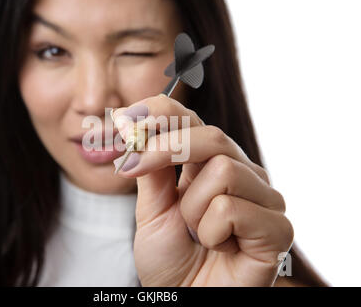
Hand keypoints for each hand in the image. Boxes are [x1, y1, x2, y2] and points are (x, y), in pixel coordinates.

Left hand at [112, 94, 293, 286]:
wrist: (183, 302)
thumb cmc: (169, 260)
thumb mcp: (151, 210)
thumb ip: (152, 170)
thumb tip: (138, 127)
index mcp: (210, 164)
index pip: (191, 120)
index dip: (158, 112)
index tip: (122, 120)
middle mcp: (242, 173)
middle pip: (211, 135)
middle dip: (165, 149)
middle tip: (132, 168)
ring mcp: (263, 199)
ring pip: (223, 171)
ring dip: (192, 209)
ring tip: (196, 234)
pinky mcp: (277, 228)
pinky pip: (232, 208)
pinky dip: (211, 233)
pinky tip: (219, 248)